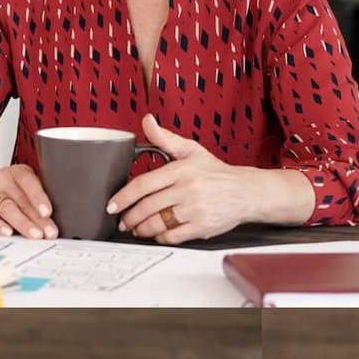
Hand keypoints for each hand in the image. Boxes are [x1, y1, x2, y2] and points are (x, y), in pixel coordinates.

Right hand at [0, 164, 57, 238]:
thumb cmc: (3, 193)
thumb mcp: (19, 190)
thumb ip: (33, 203)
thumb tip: (51, 223)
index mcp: (15, 173)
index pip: (28, 181)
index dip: (38, 196)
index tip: (48, 212)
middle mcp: (0, 181)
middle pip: (21, 199)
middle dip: (37, 218)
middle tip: (48, 232)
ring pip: (6, 208)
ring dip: (22, 223)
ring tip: (35, 235)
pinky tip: (7, 232)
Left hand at [105, 114, 259, 243]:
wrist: (246, 192)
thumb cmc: (216, 172)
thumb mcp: (191, 150)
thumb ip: (165, 138)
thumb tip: (147, 121)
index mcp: (181, 170)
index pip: (144, 184)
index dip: (124, 196)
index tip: (112, 204)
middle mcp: (188, 190)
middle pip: (148, 207)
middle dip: (130, 217)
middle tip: (122, 220)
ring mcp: (195, 210)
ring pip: (158, 224)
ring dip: (142, 229)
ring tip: (136, 228)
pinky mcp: (202, 227)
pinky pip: (174, 236)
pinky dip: (160, 237)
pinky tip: (156, 234)